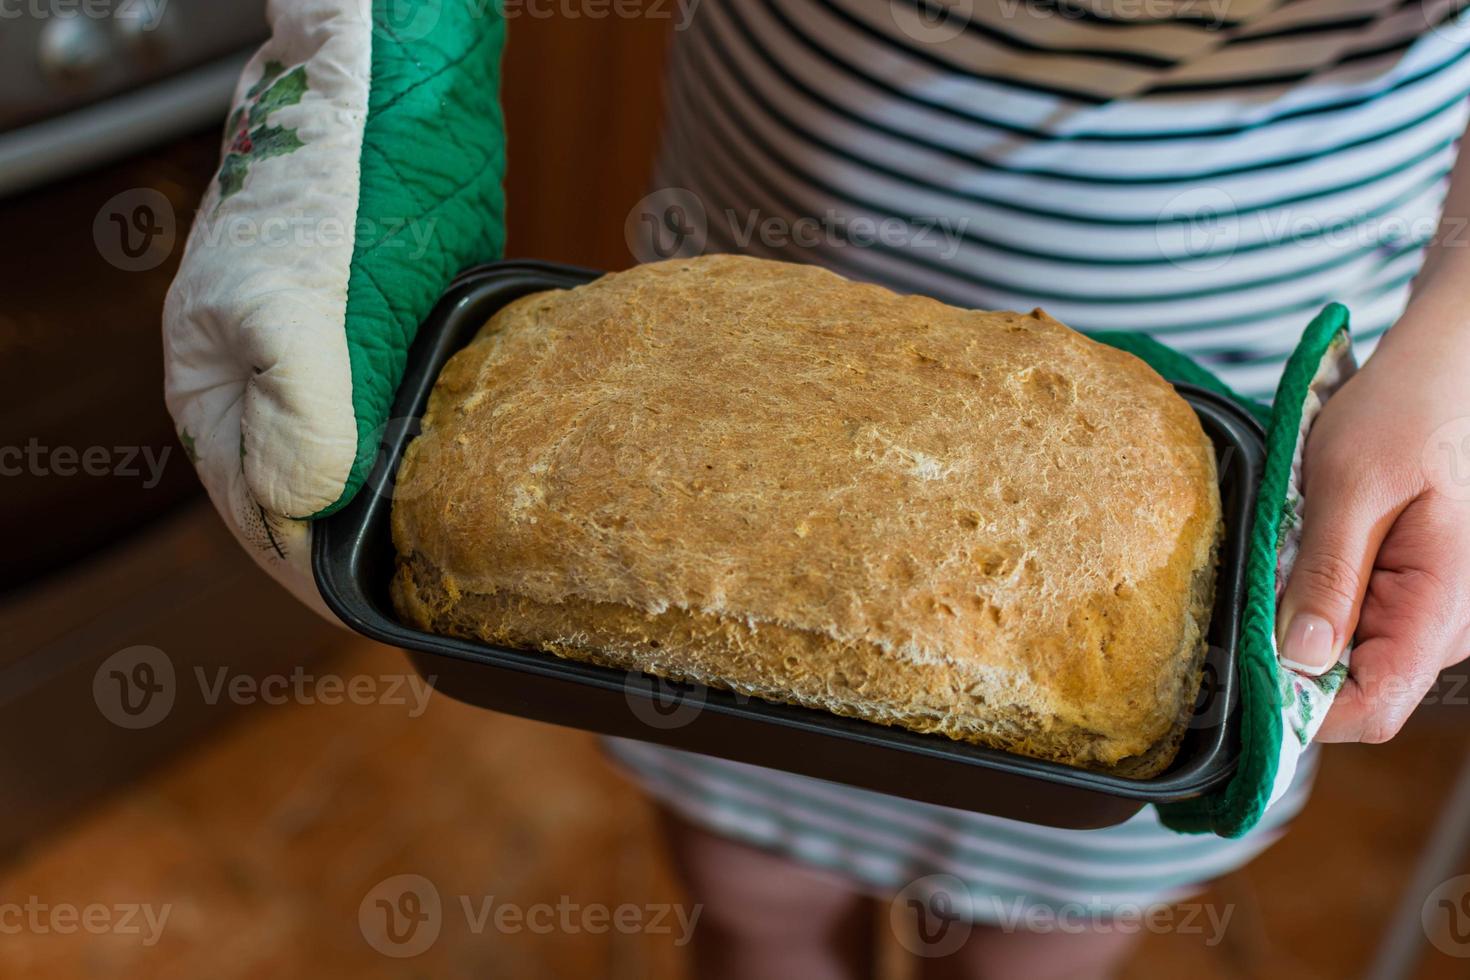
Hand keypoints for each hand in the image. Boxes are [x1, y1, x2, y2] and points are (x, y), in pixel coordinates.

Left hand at [1277, 320, 1469, 742]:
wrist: (1449, 370)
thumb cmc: (1407, 413)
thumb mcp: (1350, 486)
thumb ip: (1327, 574)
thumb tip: (1297, 656)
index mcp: (1440, 606)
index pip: (1374, 709)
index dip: (1303, 712)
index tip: (1243, 683)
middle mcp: (1446, 626)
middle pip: (1356, 691)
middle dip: (1293, 660)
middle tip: (1256, 594)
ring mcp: (1431, 614)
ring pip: (1351, 659)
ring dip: (1302, 625)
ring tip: (1289, 557)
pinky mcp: (1412, 595)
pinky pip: (1357, 625)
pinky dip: (1318, 601)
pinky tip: (1306, 554)